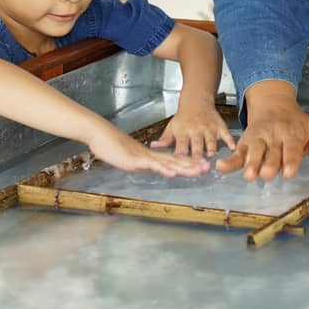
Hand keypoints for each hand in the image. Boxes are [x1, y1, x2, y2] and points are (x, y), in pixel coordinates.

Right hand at [87, 125, 209, 177]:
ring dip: (184, 167)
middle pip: (176, 161)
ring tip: (199, 170)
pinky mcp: (136, 160)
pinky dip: (163, 169)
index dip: (188, 163)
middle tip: (207, 167)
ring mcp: (145, 157)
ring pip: (169, 162)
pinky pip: (152, 165)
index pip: (173, 160)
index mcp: (151, 156)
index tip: (201, 166)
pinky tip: (173, 173)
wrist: (100, 135)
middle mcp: (151, 155)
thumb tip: (149, 166)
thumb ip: (141, 162)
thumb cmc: (112, 146)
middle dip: (192, 165)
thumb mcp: (130, 158)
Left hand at [152, 101, 236, 158]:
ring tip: (212, 158)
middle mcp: (196, 131)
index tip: (181, 168)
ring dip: (211, 149)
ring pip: (211, 140)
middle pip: (196, 145)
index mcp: (183, 132)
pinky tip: (232, 147)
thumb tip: (153, 146)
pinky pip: (226, 134)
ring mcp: (209, 128)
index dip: (181, 157)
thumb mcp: (172, 126)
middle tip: (199, 166)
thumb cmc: (183, 117)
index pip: (181, 147)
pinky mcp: (220, 126)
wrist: (197, 101)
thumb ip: (165, 139)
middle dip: (197, 156)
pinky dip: (229, 140)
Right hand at [214, 82, 308, 180]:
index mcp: (292, 134)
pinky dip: (230, 160)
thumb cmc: (295, 123)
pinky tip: (221, 168)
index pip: (292, 149)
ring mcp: (258, 138)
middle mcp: (274, 136)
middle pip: (271, 152)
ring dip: (250, 163)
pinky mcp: (245, 142)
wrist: (272, 103)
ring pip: (254, 151)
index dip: (291, 161)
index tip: (289, 173)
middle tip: (266, 174)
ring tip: (248, 175)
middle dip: (269, 163)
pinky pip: (237, 152)